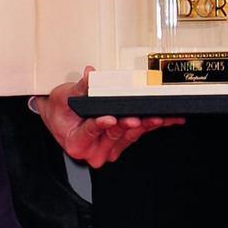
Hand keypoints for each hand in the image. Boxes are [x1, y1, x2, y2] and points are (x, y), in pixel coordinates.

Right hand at [33, 70, 181, 168]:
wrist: (60, 118)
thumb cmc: (61, 111)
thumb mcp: (65, 97)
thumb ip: (80, 88)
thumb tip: (91, 76)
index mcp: (77, 143)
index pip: (91, 131)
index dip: (100, 125)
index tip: (109, 119)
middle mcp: (94, 151)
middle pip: (115, 135)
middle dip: (130, 124)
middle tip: (140, 117)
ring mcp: (109, 149)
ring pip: (130, 136)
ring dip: (146, 125)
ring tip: (158, 117)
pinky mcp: (121, 144)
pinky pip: (137, 134)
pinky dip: (151, 126)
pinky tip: (166, 120)